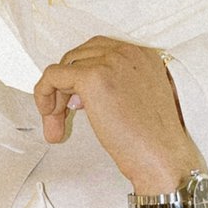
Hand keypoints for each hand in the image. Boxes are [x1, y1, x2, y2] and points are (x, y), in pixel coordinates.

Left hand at [32, 38, 204, 201]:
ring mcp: (110, 61)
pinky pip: (53, 76)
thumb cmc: (153, 140)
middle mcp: (127, 51)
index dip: (82, 76)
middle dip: (66, 85)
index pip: (98, 51)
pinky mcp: (92, 77)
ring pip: (65, 67)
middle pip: (79, 56)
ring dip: (55, 95)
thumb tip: (77, 94)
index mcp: (142, 55)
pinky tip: (50, 117)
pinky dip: (44, 94)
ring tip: (57, 125)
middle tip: (62, 115)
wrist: (162, 157)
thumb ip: (113, 87)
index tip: (78, 105)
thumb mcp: (137, 100)